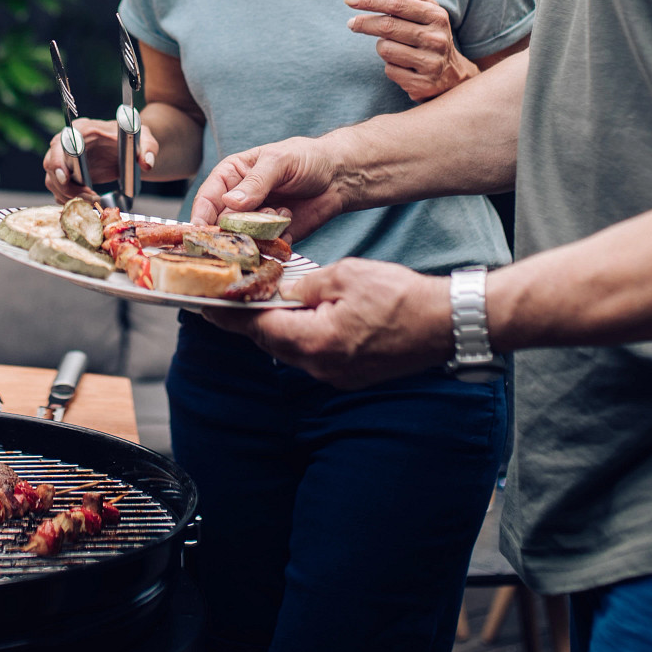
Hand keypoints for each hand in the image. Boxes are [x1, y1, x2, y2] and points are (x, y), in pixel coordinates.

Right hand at [41, 117, 158, 201]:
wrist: (128, 150)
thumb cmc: (133, 140)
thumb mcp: (145, 140)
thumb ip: (148, 148)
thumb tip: (146, 163)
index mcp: (83, 129)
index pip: (62, 142)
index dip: (59, 160)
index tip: (65, 178)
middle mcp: (68, 143)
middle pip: (51, 163)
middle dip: (64, 185)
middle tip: (87, 198)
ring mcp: (65, 160)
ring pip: (53, 180)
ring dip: (68, 196)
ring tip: (93, 201)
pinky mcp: (67, 176)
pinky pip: (59, 190)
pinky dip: (69, 200)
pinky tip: (87, 204)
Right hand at [188, 135, 343, 239]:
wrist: (339, 176)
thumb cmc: (307, 159)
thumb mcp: (279, 162)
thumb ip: (255, 183)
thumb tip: (230, 202)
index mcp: (232, 176)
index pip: (208, 198)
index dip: (201, 216)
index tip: (200, 231)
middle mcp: (240, 201)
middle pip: (222, 224)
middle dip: (231, 230)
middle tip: (246, 229)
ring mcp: (256, 220)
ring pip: (243, 239)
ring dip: (258, 234)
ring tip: (280, 214)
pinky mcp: (275, 236)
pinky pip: (266, 248)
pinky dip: (275, 243)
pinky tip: (290, 222)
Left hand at [201, 258, 454, 388]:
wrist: (445, 323)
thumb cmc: (400, 296)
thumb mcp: (345, 276)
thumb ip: (306, 286)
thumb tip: (284, 291)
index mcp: (315, 341)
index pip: (258, 329)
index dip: (229, 317)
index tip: (205, 307)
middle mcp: (322, 367)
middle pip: (273, 343)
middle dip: (251, 321)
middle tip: (229, 300)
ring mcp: (338, 375)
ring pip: (294, 350)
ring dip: (278, 329)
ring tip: (263, 304)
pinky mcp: (353, 375)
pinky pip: (316, 355)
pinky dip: (303, 336)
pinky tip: (304, 317)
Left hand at [345, 0, 477, 102]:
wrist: (452, 77)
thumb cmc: (432, 36)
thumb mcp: (428, 13)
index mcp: (437, 16)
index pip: (397, 4)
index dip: (371, 0)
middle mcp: (437, 39)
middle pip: (388, 27)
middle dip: (364, 23)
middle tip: (351, 23)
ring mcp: (431, 63)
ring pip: (385, 49)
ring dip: (382, 47)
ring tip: (393, 48)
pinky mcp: (422, 84)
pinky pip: (390, 71)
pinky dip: (390, 67)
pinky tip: (402, 66)